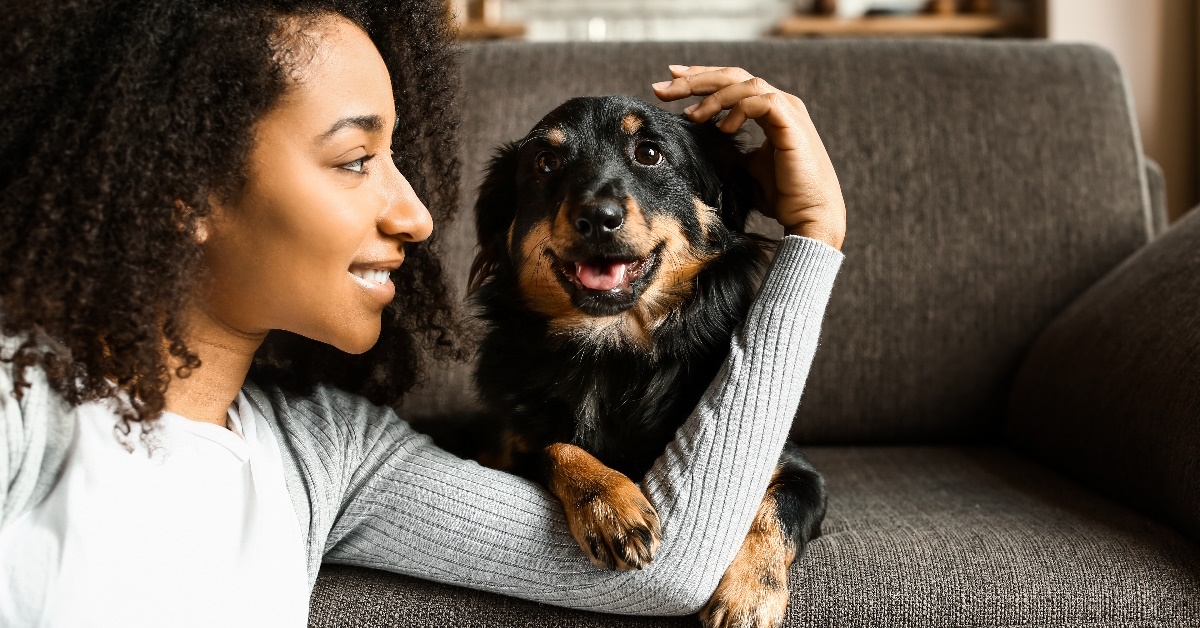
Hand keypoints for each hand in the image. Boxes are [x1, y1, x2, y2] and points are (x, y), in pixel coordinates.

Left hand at [652, 65, 845, 249]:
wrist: (808, 215)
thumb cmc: (781, 195)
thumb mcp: (745, 167)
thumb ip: (727, 148)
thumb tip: (696, 142)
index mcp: (769, 110)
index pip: (731, 83)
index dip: (701, 79)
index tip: (670, 82)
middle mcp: (780, 104)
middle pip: (733, 76)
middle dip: (696, 79)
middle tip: (663, 87)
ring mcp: (788, 110)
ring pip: (745, 83)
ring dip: (713, 96)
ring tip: (691, 115)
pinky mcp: (792, 123)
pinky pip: (761, 101)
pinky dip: (738, 109)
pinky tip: (723, 127)